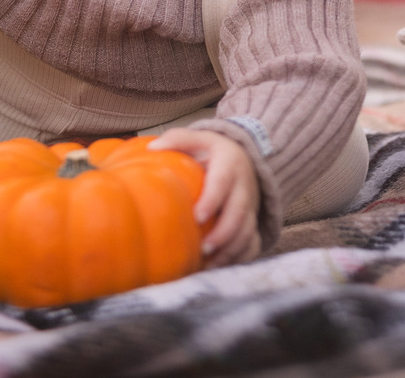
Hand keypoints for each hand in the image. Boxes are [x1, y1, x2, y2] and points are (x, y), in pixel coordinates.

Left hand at [148, 129, 259, 265]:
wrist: (246, 157)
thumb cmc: (213, 151)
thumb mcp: (199, 138)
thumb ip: (178, 139)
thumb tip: (152, 149)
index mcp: (230, 164)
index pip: (223, 183)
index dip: (213, 200)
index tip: (197, 217)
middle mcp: (244, 187)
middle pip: (240, 213)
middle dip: (224, 233)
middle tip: (203, 248)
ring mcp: (251, 206)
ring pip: (247, 231)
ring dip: (231, 250)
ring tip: (209, 264)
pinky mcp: (253, 221)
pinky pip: (252, 243)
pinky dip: (239, 258)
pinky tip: (219, 267)